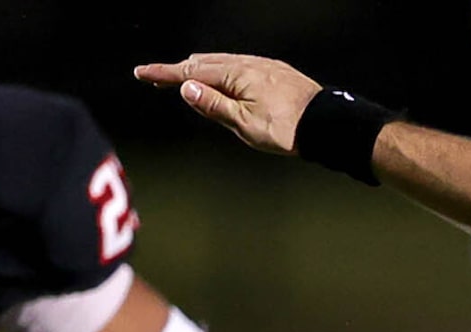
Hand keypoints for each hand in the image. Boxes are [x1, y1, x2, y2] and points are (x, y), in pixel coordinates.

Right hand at [134, 55, 321, 156]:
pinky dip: (223, 70)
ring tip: (186, 78)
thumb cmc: (288, 129)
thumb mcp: (244, 123)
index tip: (142, 73)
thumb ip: (213, 105)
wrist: (328, 125)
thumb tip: (186, 88)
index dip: (164, 74)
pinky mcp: (276, 72)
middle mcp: (247, 64)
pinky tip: (224, 78)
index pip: (190, 72)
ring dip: (201, 69)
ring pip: (222, 62)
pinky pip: (240, 65)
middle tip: (158, 78)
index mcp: (235, 75)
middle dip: (179, 70)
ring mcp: (263, 66)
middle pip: (203, 63)